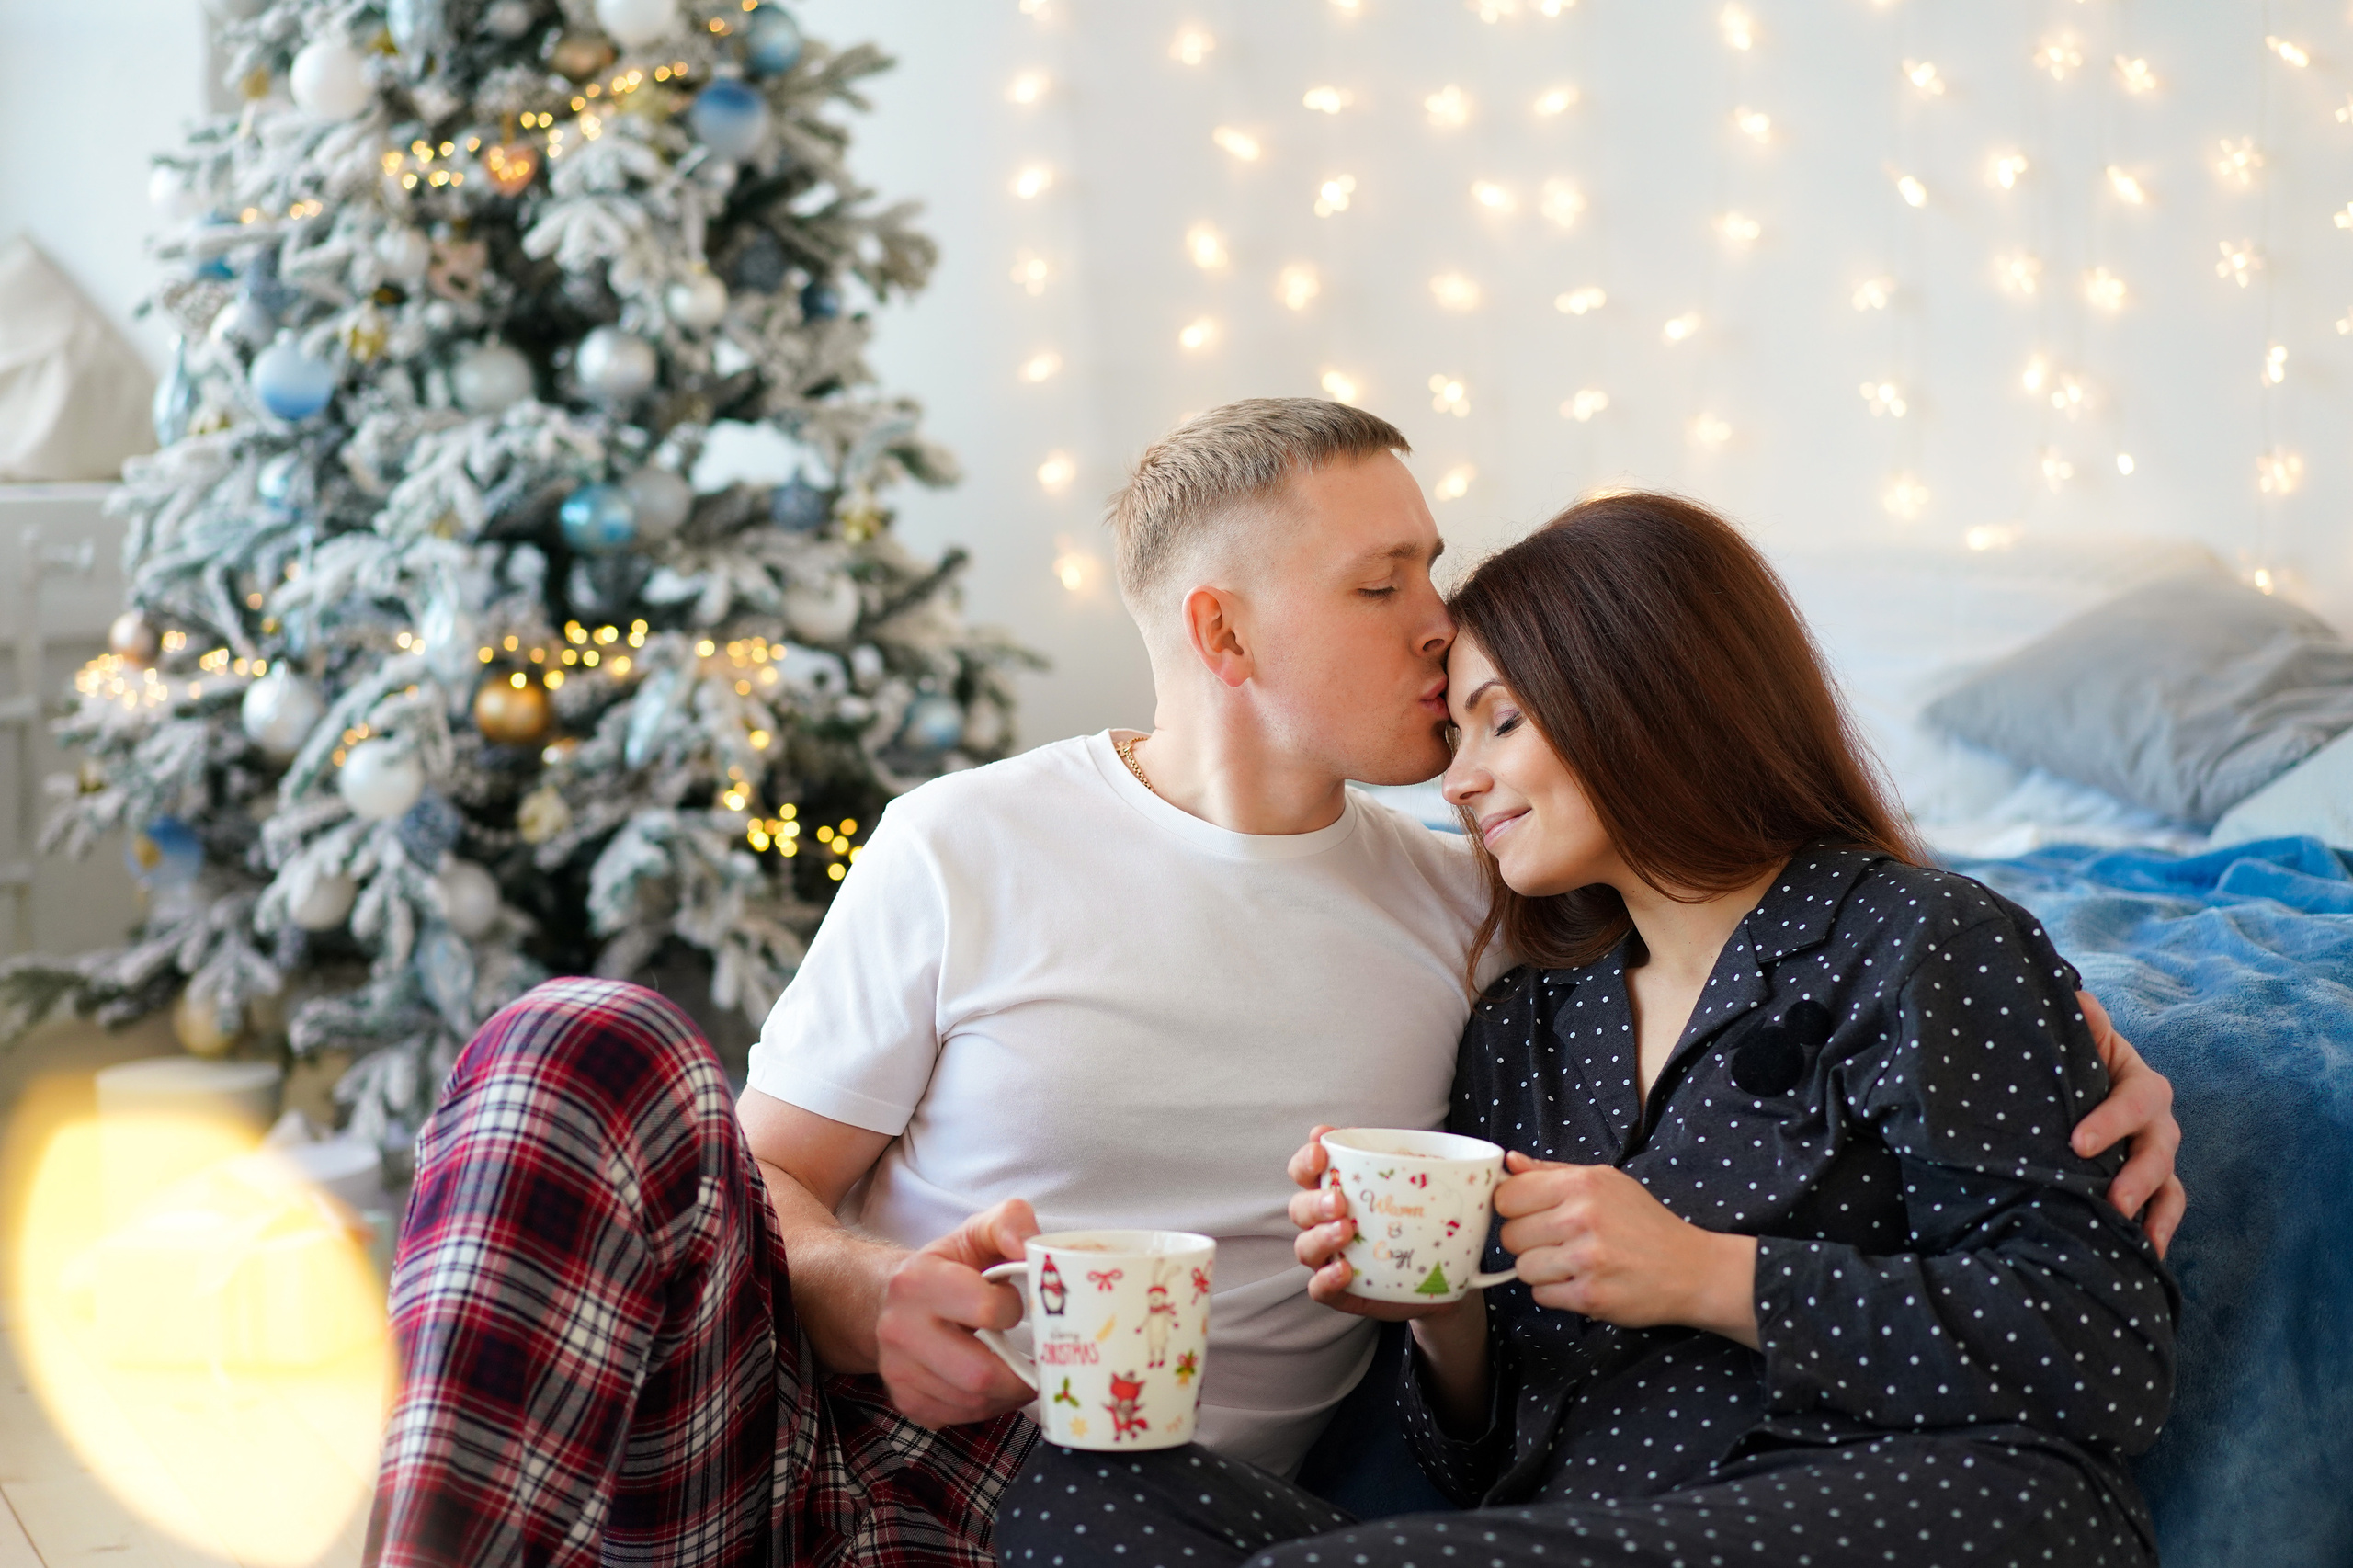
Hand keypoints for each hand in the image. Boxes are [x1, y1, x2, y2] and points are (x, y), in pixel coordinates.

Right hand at [874, 1198, 1039, 1428]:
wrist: (895, 1300)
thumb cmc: (948, 1267)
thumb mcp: (977, 1232)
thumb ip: (1010, 1223)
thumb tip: (1033, 1248)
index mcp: (917, 1282)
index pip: (987, 1310)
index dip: (1014, 1309)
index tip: (1014, 1303)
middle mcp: (899, 1330)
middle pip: (979, 1374)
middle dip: (1020, 1372)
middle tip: (1037, 1359)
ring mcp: (898, 1371)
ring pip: (972, 1402)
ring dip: (1007, 1392)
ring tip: (1016, 1369)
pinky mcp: (906, 1401)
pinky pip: (960, 1418)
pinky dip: (987, 1406)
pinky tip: (992, 1383)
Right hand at [1286, 1126, 1468, 1323]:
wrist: (1440, 1279)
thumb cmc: (1424, 1226)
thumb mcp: (1430, 1195)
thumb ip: (1432, 1174)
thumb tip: (1457, 1169)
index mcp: (1340, 1191)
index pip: (1307, 1170)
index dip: (1306, 1159)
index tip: (1320, 1147)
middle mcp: (1327, 1223)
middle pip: (1299, 1208)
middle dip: (1314, 1201)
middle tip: (1339, 1201)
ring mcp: (1331, 1258)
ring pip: (1305, 1247)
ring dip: (1320, 1237)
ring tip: (1346, 1232)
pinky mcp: (1340, 1292)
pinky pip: (1319, 1289)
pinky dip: (1326, 1279)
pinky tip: (1345, 1270)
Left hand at [1494, 1153, 1758, 1348]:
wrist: (1691, 1269)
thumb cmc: (1645, 1223)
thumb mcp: (1606, 1182)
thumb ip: (1552, 1172)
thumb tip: (1509, 1162)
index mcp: (1582, 1184)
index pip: (1507, 1196)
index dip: (1513, 1208)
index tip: (1528, 1215)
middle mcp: (1582, 1218)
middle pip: (1510, 1235)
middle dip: (1527, 1242)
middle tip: (1557, 1242)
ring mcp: (1586, 1259)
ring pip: (1522, 1269)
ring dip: (1541, 1270)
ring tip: (1571, 1263)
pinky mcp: (1590, 1296)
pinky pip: (1541, 1296)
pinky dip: (1556, 1293)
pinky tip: (1581, 1282)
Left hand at [2069, 990, 2186, 1257]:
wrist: (2078, 1083)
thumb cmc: (2074, 1063)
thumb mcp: (2079, 1042)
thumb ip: (2081, 1026)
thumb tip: (2078, 998)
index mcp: (2136, 1080)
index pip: (2132, 1100)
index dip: (2110, 1122)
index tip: (2077, 1144)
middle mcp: (2156, 1120)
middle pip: (2158, 1149)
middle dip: (2137, 1176)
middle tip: (2112, 1199)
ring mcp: (2159, 1154)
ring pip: (2168, 1184)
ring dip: (2152, 1211)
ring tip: (2131, 1236)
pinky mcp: (2155, 1185)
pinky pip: (2167, 1210)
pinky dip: (2157, 1232)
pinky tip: (2143, 1257)